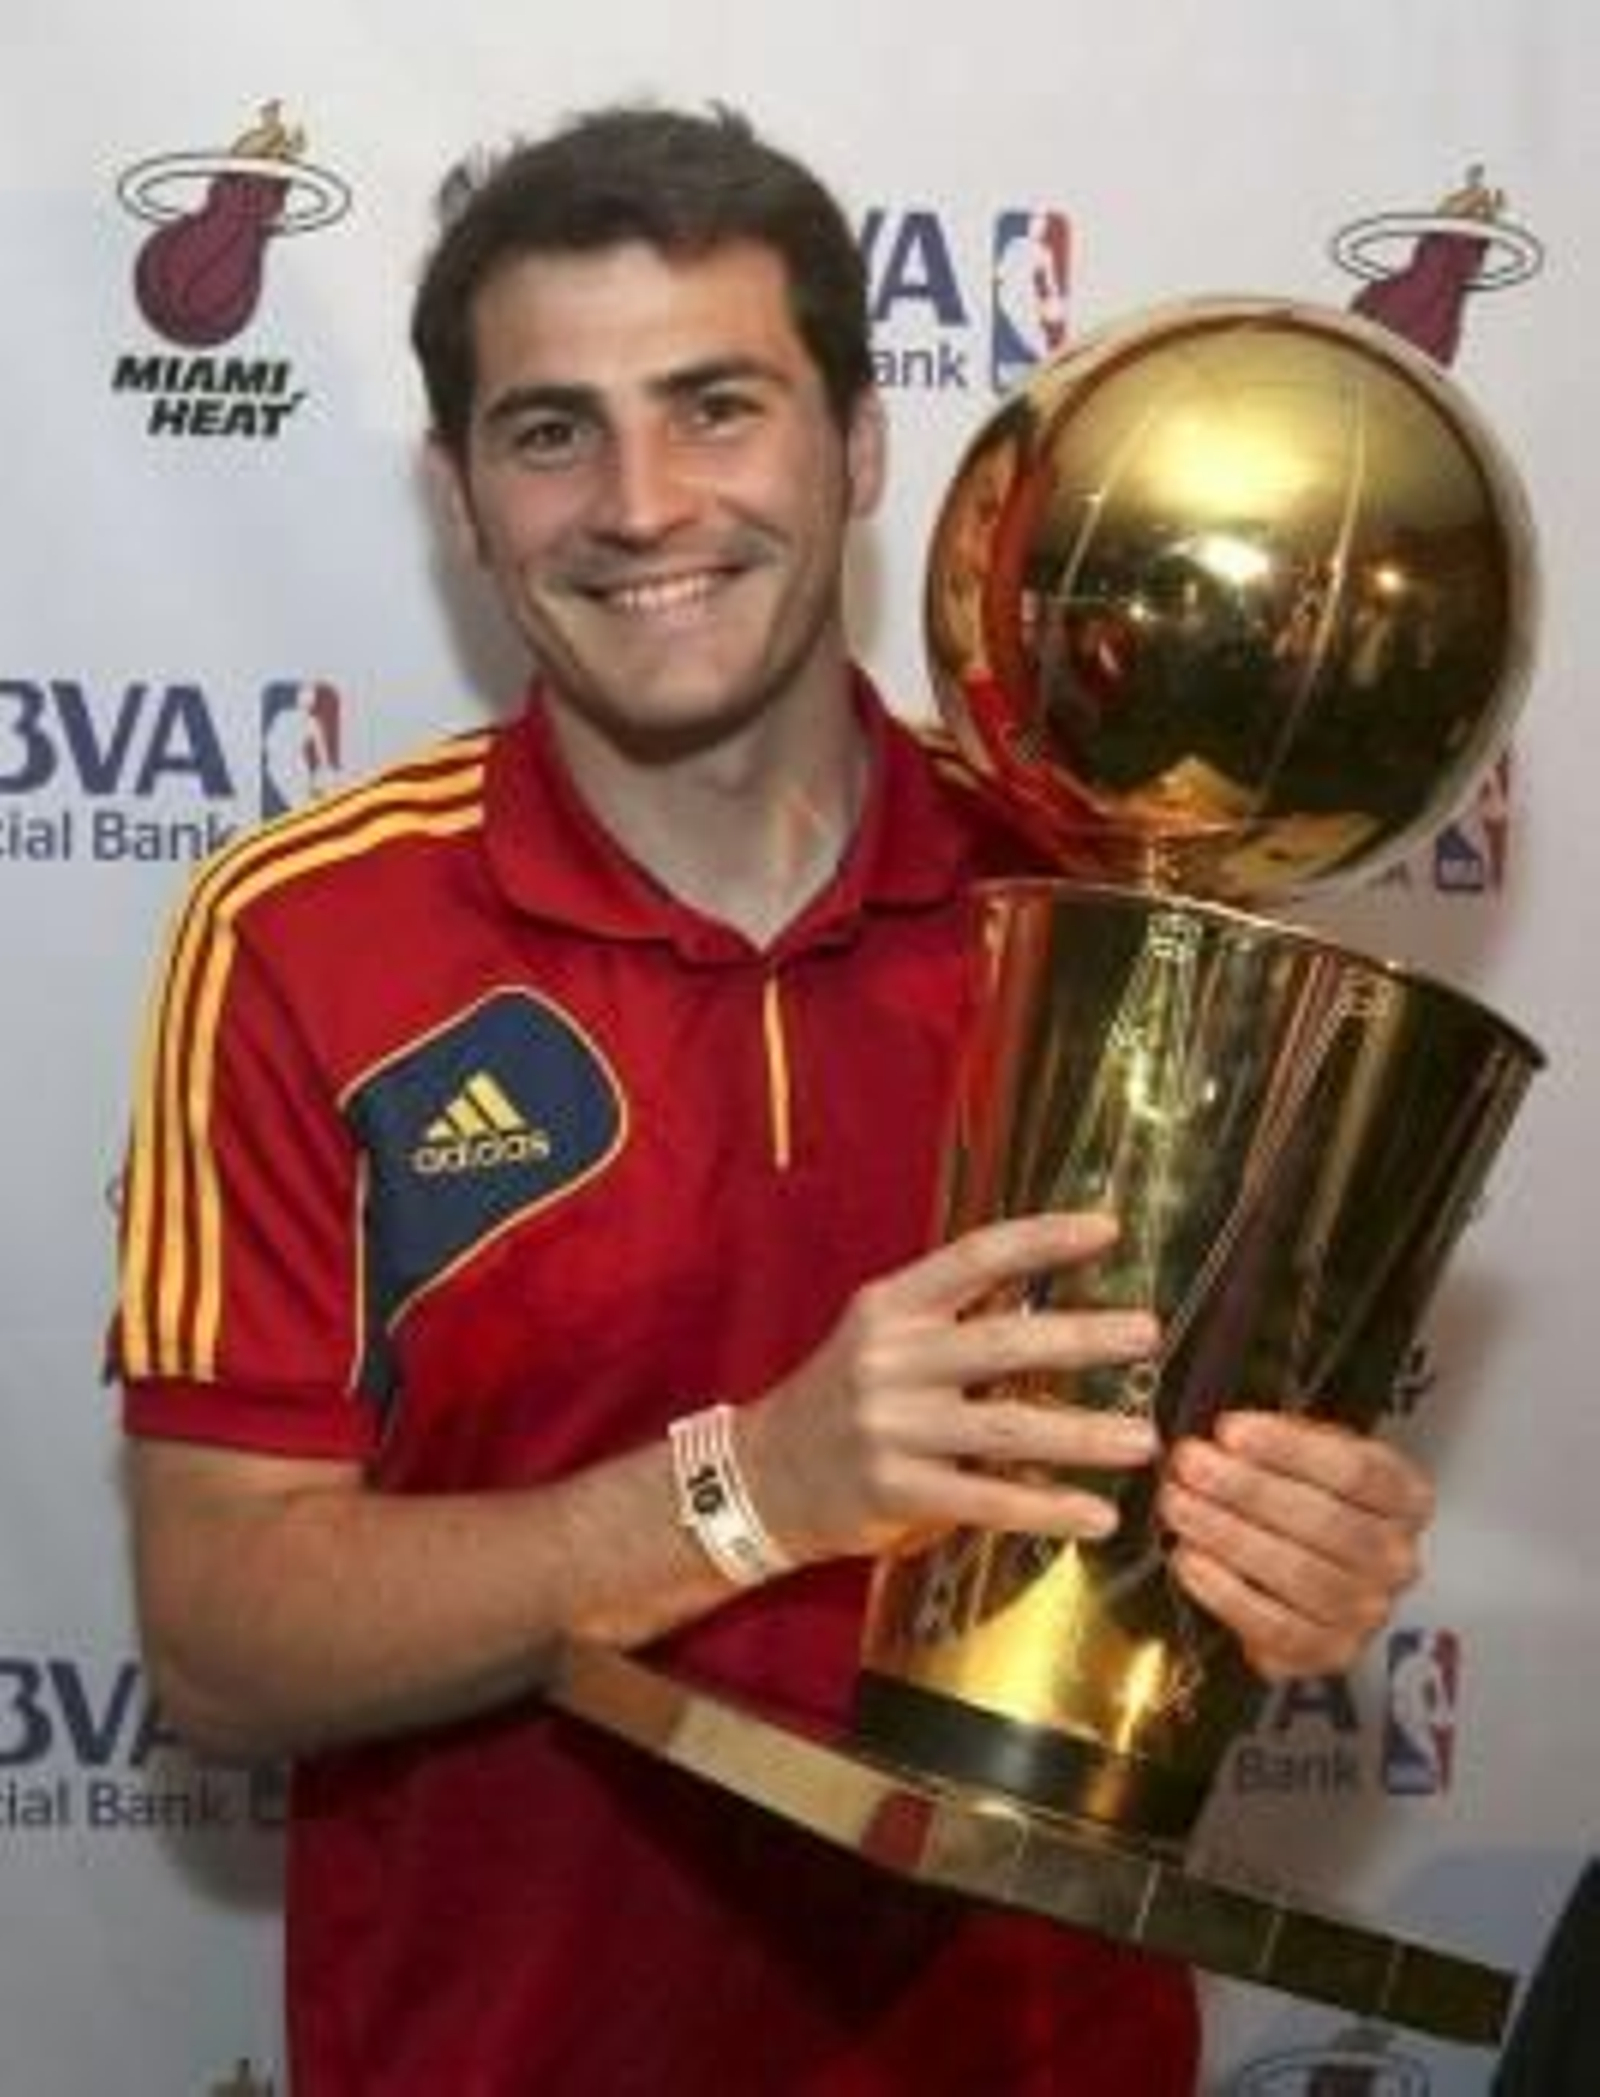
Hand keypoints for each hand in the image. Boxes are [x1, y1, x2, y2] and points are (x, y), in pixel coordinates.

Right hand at [742, 1211, 1160, 1562]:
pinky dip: (1049, 1508)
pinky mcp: (896, 1491)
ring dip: (1085, 1434)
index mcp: (891, 1307)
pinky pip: (988, 1500)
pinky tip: (1098, 1515)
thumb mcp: (883, 1336)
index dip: (1044, 1239)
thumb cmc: (846, 1398)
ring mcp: (891, 1427)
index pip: (976, 1257)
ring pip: (1008, 1427)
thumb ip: (954, 1316)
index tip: (1108, 1229)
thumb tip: (1050, 1289)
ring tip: (1146, 1438)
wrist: (764, 1475)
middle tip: (1147, 1335)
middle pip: (1004, 1343)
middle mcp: (890, 1359)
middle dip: (1085, 1338)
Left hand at [1159, 1411, 1434, 1680]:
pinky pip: (1275, 1627)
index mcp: (1406, 1498)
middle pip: (1323, 1522)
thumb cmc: (1309, 1498)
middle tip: (1188, 1466)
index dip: (1287, 1447)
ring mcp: (1367, 1611)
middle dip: (1244, 1489)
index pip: (1355, 1469)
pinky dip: (1225, 1591)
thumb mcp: (1311, 1452)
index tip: (1229, 1430)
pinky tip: (1189, 1559)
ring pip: (1298, 1573)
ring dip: (1226, 1535)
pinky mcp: (1330, 1652)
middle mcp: (1395, 1558)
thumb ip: (1280, 1440)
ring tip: (1177, 1505)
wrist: (1320, 1571)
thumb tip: (1224, 1435)